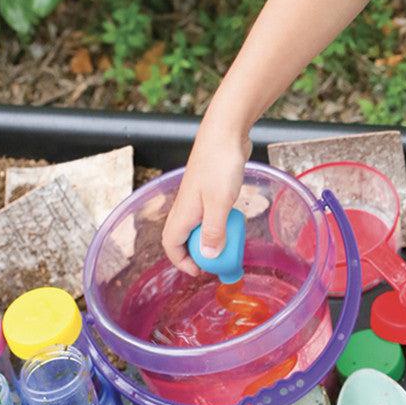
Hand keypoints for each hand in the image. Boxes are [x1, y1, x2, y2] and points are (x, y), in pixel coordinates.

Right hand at [161, 121, 251, 274]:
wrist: (226, 132)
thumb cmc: (220, 165)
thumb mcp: (219, 203)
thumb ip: (214, 231)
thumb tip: (208, 256)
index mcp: (183, 213)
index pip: (171, 245)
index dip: (182, 262)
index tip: (200, 271)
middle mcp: (187, 207)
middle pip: (185, 238)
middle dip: (199, 253)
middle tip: (219, 260)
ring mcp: (199, 196)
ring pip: (199, 224)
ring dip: (211, 237)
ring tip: (230, 243)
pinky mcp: (211, 188)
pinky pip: (211, 212)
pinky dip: (219, 221)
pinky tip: (234, 219)